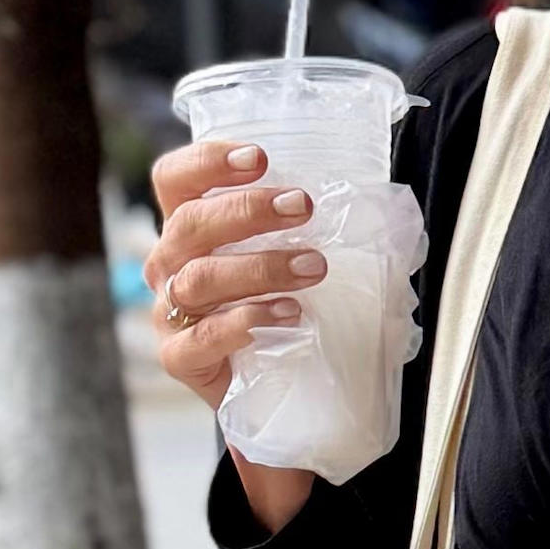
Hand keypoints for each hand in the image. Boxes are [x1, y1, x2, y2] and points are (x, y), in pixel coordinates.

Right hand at [146, 139, 327, 530]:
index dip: (208, 161)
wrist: (269, 391)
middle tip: (304, 206)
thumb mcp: (286, 261)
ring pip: (198, 278)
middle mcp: (169, 265)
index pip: (175, 180)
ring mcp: (169, 313)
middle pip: (190, 224)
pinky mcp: (179, 358)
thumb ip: (304, 229)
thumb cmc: (280, 309)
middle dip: (248, 210)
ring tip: (312, 266)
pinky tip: (286, 315)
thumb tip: (381, 199)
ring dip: (260, 265)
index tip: (260, 157)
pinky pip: (202, 337)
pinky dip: (245, 321)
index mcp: (187, 229)